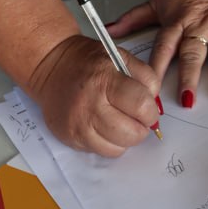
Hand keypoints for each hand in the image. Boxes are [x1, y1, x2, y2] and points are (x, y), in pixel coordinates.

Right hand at [26, 34, 160, 156]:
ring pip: (118, 148)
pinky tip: (105, 127)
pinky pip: (102, 152)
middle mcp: (90, 105)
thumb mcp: (120, 56)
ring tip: (121, 121)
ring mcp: (78, 125)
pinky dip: (110, 143)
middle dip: (141, 127)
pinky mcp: (71, 139)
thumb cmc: (89, 61)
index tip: (148, 108)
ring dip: (126, 138)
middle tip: (136, 117)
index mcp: (104, 80)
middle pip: (131, 133)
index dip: (151, 110)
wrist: (51, 67)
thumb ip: (144, 76)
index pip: (141, 105)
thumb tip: (156, 104)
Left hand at [106, 0, 207, 107]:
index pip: (164, 47)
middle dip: (189, 77)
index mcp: (176, 21)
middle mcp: (198, 25)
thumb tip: (109, 30)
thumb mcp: (157, 0)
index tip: (151, 88)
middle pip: (192, 53)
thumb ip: (134, 18)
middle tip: (187, 101)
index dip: (157, 67)